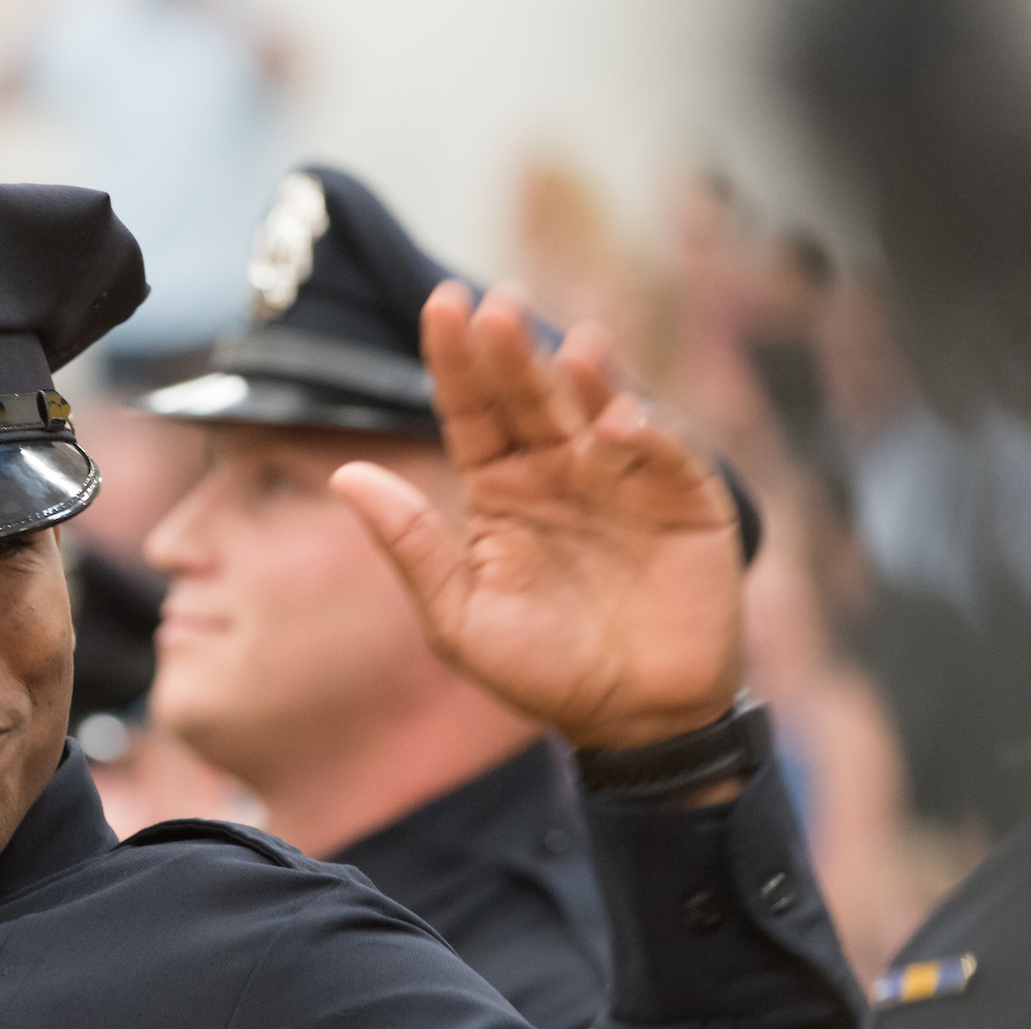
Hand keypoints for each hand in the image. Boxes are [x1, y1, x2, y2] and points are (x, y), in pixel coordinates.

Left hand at [330, 282, 744, 750]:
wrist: (630, 721)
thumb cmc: (538, 672)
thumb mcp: (458, 617)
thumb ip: (409, 545)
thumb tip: (344, 476)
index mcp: (499, 490)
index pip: (472, 412)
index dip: (456, 361)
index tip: (441, 307)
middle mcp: (560, 471)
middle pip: (530, 397)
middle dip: (514, 351)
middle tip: (495, 306)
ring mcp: (624, 480)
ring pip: (600, 409)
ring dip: (586, 376)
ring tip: (568, 346)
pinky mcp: (687, 500)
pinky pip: (665, 456)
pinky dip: (645, 434)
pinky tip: (616, 424)